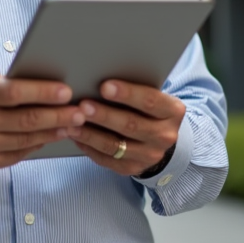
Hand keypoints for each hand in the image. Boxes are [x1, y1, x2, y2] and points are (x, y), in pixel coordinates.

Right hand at [0, 68, 84, 170]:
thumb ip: (2, 81)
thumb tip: (40, 84)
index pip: (15, 92)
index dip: (43, 92)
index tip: (66, 91)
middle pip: (27, 120)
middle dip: (58, 116)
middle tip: (80, 112)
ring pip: (27, 140)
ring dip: (54, 132)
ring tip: (73, 125)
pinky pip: (19, 154)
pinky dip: (38, 145)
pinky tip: (51, 137)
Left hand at [68, 80, 184, 176]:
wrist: (160, 138)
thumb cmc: (147, 108)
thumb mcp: (151, 96)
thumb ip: (135, 88)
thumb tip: (100, 73)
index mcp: (172, 112)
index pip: (150, 101)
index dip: (127, 94)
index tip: (105, 86)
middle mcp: (164, 136)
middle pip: (131, 125)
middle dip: (104, 115)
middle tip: (83, 105)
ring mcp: (149, 156)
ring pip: (115, 145)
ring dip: (90, 133)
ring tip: (71, 122)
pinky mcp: (132, 168)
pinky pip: (107, 159)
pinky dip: (88, 147)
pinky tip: (75, 136)